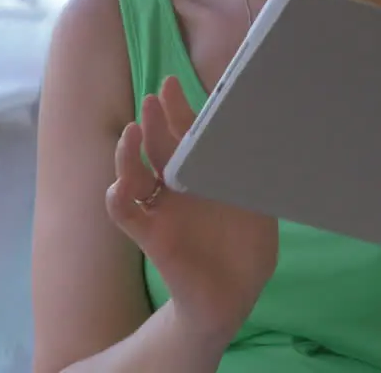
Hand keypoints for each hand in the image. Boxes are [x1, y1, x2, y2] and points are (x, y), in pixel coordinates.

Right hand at [105, 75, 278, 345]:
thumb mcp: (259, 205)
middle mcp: (175, 187)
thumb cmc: (246, 248)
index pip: (184, 136)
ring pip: (133, 175)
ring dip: (128, 153)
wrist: (233, 296)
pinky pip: (126, 214)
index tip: (173, 86)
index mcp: (199, 174)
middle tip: (155, 98)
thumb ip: (255, 175)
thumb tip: (262, 137)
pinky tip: (120, 186)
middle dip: (155, 121)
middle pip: (157, 147)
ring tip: (133, 133)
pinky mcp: (151, 236)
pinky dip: (117, 199)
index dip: (178, 111)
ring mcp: (160, 210)